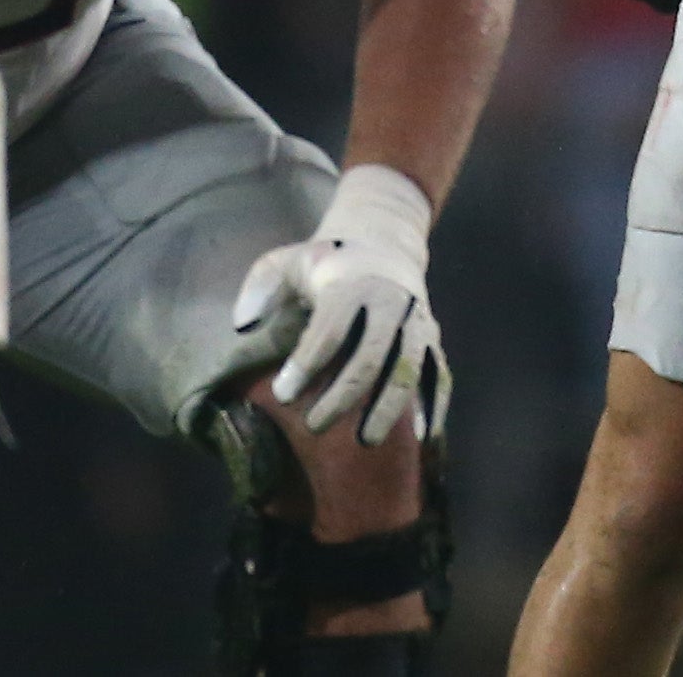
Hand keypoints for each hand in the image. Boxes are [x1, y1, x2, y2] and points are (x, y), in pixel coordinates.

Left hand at [231, 164, 448, 444]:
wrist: (385, 242)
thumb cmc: (328, 261)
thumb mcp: (290, 260)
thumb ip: (262, 286)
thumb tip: (242, 324)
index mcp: (353, 282)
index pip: (330, 329)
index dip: (306, 364)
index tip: (282, 395)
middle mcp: (390, 302)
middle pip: (371, 354)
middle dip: (344, 395)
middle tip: (314, 426)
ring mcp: (416, 321)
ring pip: (408, 367)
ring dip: (389, 406)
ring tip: (365, 440)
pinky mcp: (432, 338)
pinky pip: (440, 373)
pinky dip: (435, 404)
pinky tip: (422, 436)